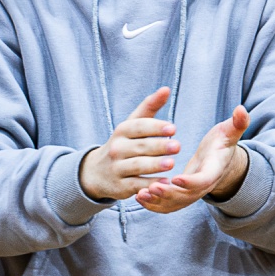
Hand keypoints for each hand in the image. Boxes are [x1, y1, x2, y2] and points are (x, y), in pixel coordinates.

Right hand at [78, 87, 178, 202]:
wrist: (97, 172)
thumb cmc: (123, 144)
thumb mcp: (132, 125)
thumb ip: (150, 107)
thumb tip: (166, 89)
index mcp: (122, 131)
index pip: (139, 127)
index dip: (155, 127)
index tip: (173, 128)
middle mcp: (117, 148)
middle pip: (140, 146)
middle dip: (158, 146)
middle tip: (177, 146)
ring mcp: (117, 168)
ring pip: (137, 166)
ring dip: (155, 165)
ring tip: (171, 163)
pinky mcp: (120, 186)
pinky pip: (136, 185)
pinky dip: (150, 184)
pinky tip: (165, 183)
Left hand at [134, 107, 249, 213]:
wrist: (220, 161)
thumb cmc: (222, 144)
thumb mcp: (229, 132)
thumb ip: (237, 123)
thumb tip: (241, 109)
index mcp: (214, 171)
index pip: (203, 181)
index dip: (191, 182)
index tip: (176, 178)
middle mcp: (203, 187)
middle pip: (186, 196)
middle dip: (169, 194)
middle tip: (151, 188)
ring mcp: (192, 194)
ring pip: (175, 204)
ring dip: (158, 202)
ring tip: (141, 194)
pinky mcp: (182, 196)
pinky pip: (167, 205)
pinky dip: (154, 204)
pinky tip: (138, 196)